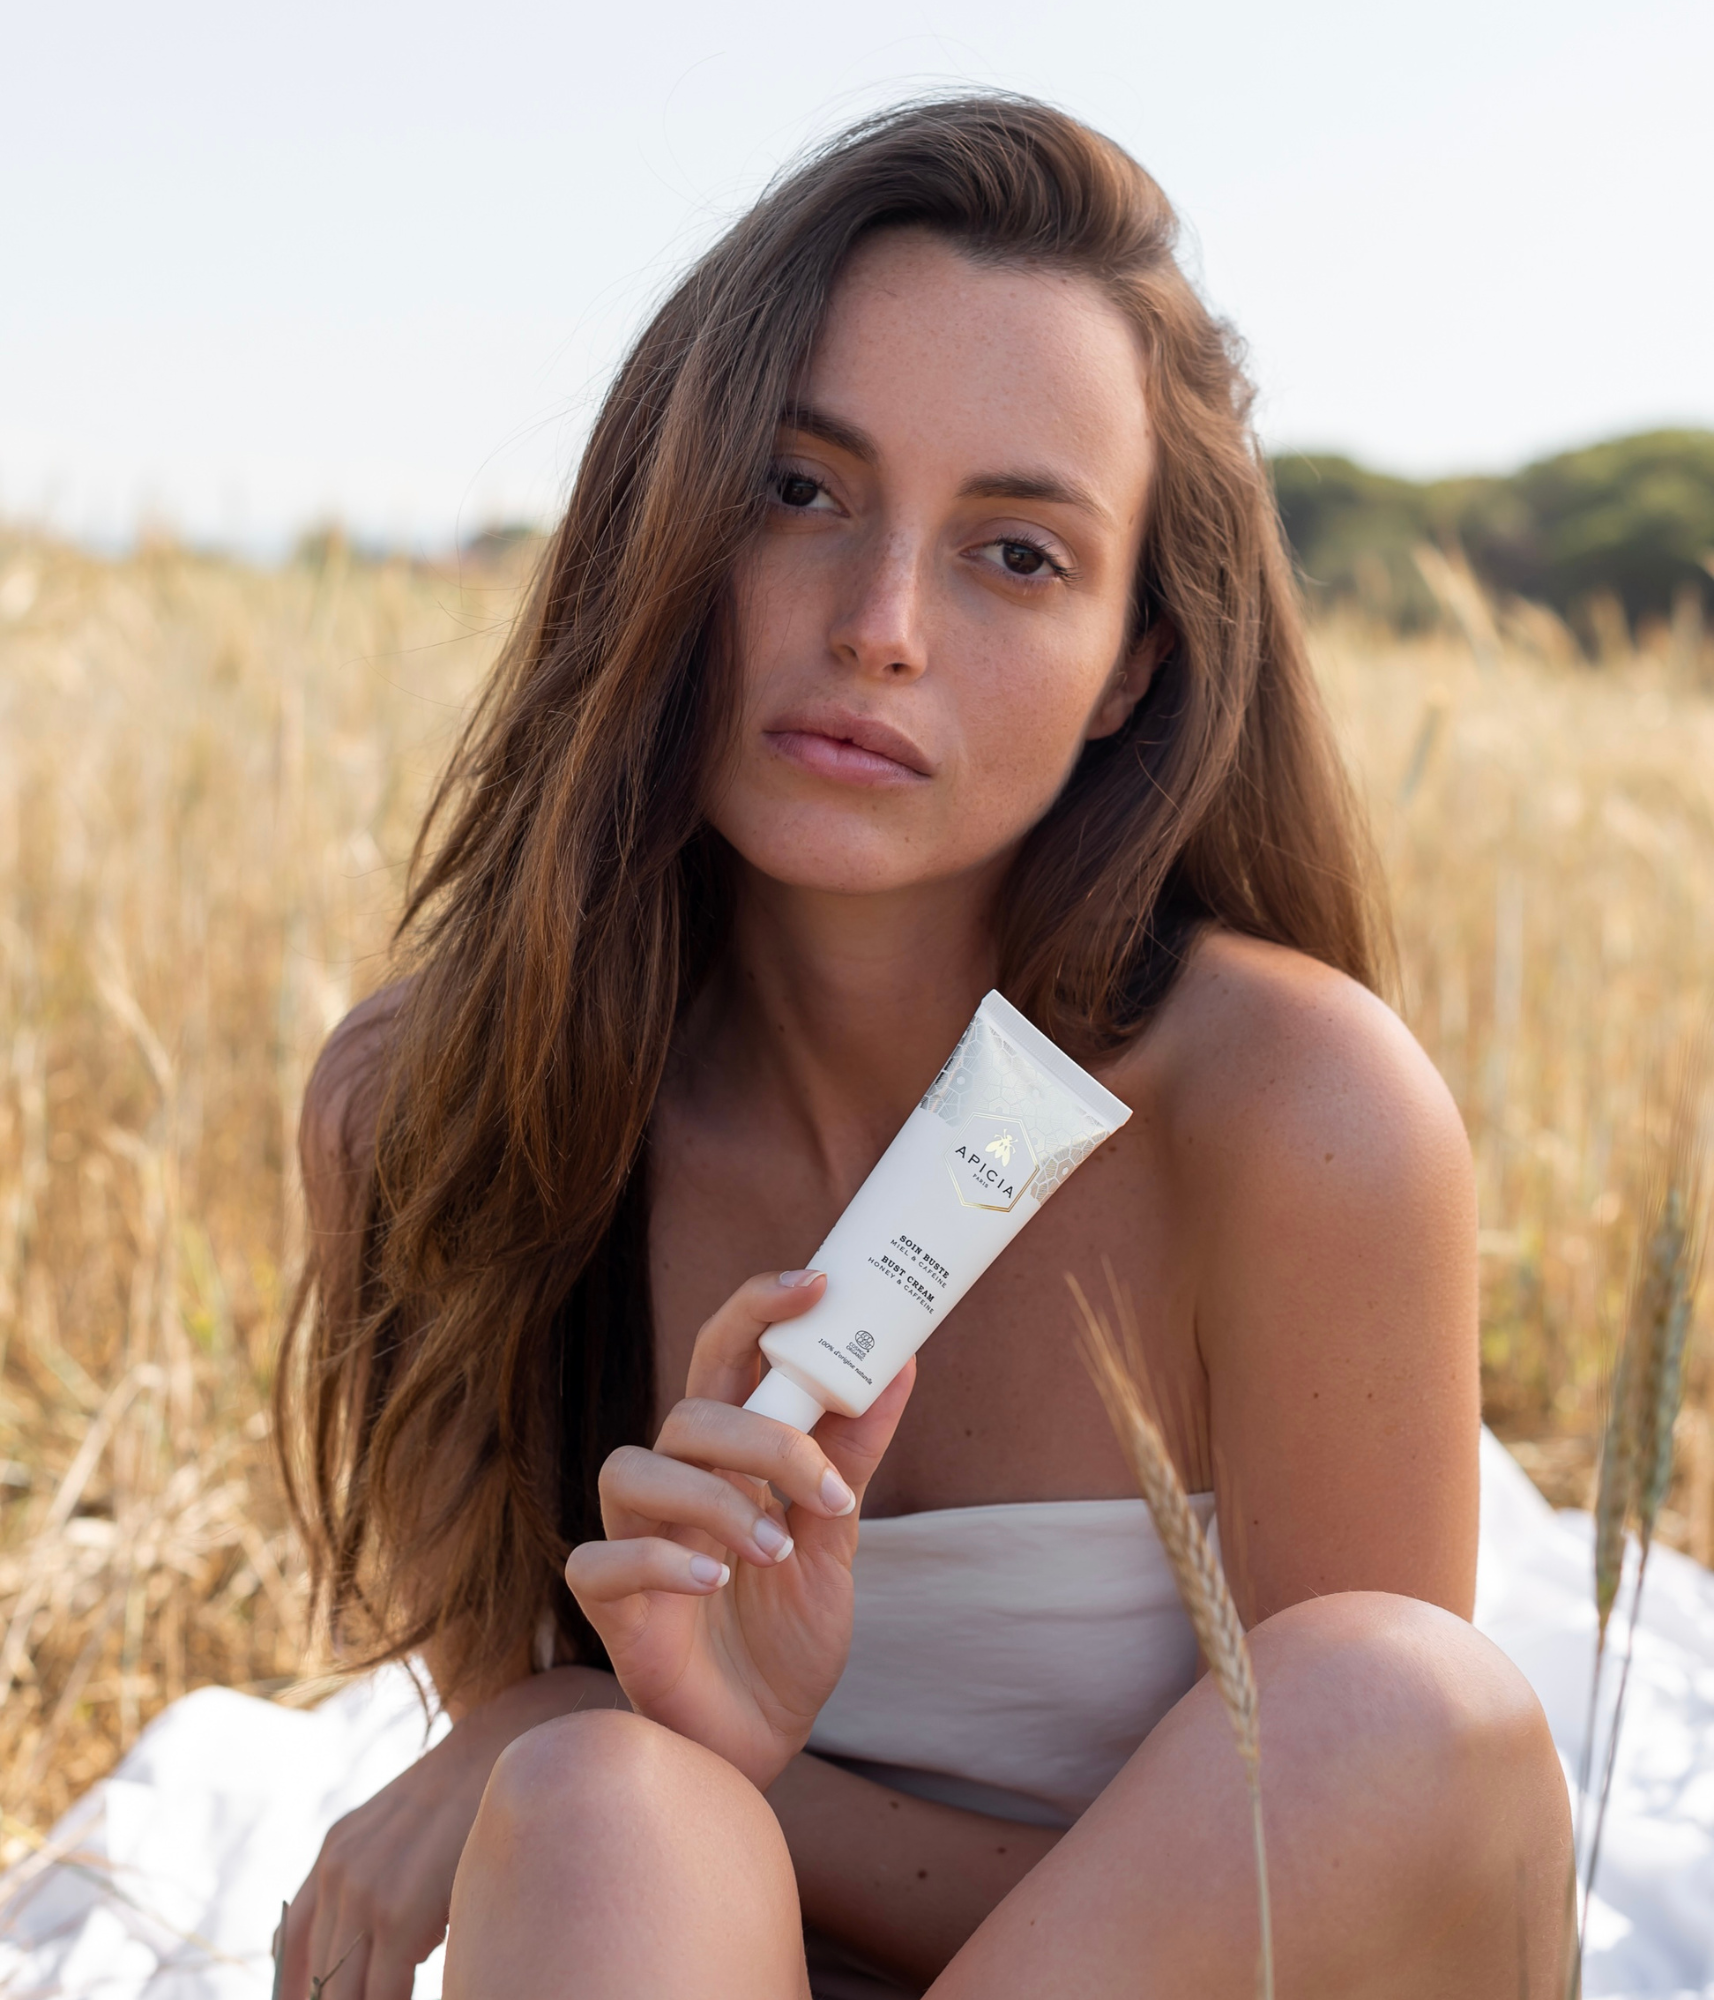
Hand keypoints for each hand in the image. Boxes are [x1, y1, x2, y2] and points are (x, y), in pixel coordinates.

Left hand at [276, 1665, 623, 1999]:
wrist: (514, 1745)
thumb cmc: (475, 1801)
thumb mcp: (409, 1831)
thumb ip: (376, 1880)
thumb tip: (364, 1959)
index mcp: (335, 1856)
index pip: (289, 1948)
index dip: (295, 1991)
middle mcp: (340, 1873)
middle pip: (316, 1981)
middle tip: (372, 1998)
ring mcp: (363, 1892)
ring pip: (344, 1996)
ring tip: (397, 1997)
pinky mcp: (397, 1914)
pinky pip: (383, 1996)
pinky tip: (439, 1992)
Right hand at [565, 1269, 914, 1790]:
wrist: (763, 1737)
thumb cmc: (788, 1631)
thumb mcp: (835, 1535)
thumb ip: (851, 1453)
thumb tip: (902, 1362)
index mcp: (725, 1453)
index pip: (725, 1352)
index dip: (758, 1306)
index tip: (817, 1281)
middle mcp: (673, 1482)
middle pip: (688, 1411)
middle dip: (757, 1433)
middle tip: (821, 1486)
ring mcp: (632, 1538)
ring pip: (635, 1469)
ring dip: (714, 1501)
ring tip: (774, 1552)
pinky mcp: (607, 1603)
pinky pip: (603, 1558)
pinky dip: (661, 1562)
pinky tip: (714, 1583)